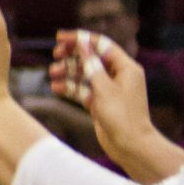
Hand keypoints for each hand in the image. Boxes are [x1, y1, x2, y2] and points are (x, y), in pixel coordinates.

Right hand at [50, 30, 162, 167]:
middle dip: (72, 55)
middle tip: (55, 55)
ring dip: (68, 72)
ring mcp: (109, 89)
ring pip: (85, 74)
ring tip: (52, 73)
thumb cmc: (122, 116)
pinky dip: (71, 87)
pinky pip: (83, 89)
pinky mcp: (101, 102)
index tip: (60, 37)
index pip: (101, 44)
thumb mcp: (104, 87)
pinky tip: (56, 88)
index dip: (80, 38)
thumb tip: (83, 43)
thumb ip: (91, 64)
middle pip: (91, 57)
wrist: (131, 146)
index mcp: (125, 67)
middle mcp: (118, 75)